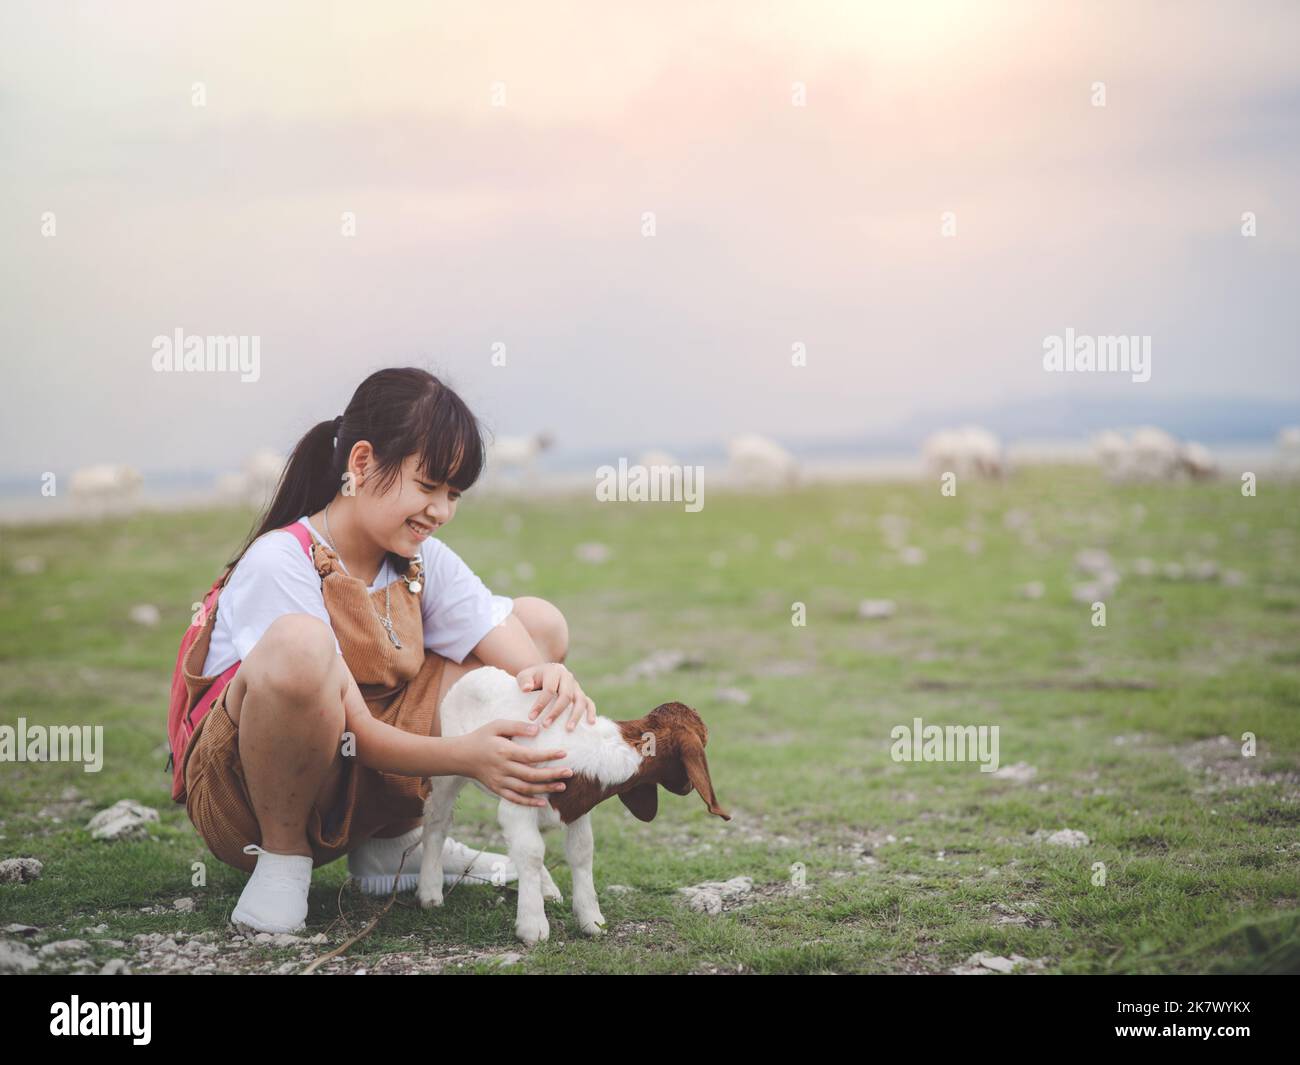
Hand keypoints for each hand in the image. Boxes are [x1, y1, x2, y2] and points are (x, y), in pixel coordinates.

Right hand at [457, 719, 572, 807]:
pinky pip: (514, 799)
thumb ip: (517, 726)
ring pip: (525, 789)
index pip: (531, 756)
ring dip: (545, 789)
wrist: (461, 756)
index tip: (564, 753)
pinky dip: (529, 803)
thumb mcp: (497, 725)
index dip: (549, 755)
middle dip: (552, 775)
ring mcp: (499, 781)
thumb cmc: (482, 737)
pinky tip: (543, 803)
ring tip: (562, 787)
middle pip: (531, 775)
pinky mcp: (497, 790)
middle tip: (570, 773)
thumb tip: (537, 729)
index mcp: (504, 751)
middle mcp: (503, 769)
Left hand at [517, 662, 596, 730]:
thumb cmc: (531, 679)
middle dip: (556, 712)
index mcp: (554, 671)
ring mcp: (576, 686)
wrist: (541, 676)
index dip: (541, 704)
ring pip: (580, 700)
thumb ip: (524, 681)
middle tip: (545, 726)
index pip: (549, 689)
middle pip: (566, 695)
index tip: (531, 718)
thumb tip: (526, 689)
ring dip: (575, 716)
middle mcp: (568, 677)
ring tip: (568, 729)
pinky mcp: (581, 694)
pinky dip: (591, 712)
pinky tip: (590, 723)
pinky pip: (589, 703)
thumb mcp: (524, 676)